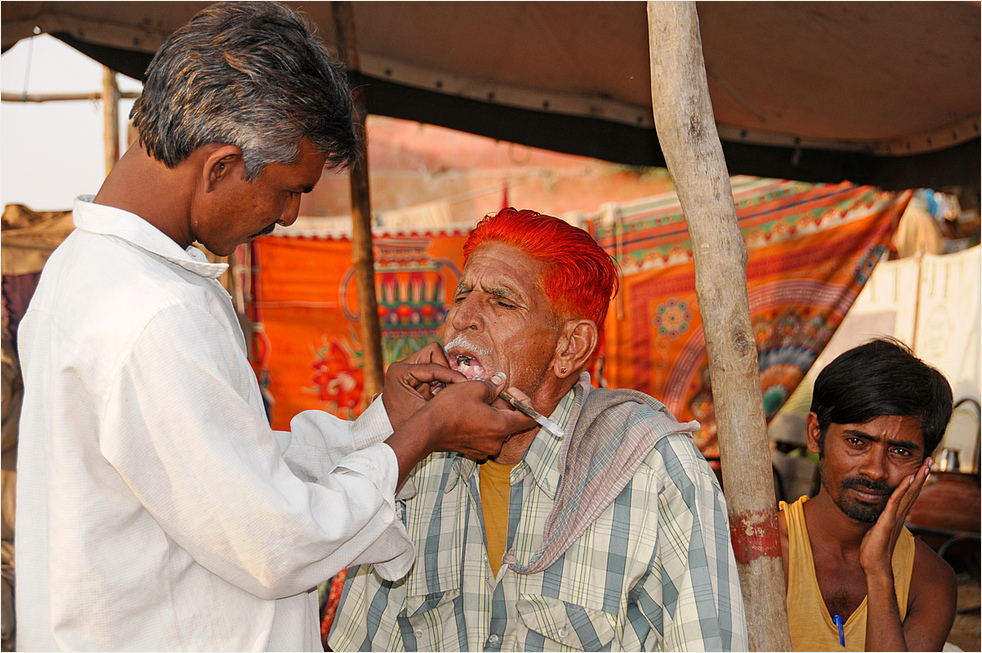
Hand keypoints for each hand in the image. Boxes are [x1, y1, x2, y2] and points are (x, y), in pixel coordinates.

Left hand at [381, 343, 464, 429]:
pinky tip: (441, 392)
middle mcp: (403, 365)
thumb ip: (444, 398)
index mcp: (400, 372)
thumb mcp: (425, 412)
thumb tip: (466, 386)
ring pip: (437, 358)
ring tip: (444, 392)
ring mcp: (409, 367)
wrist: (396, 436)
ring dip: (444, 374)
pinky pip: (435, 367)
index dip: (451, 375)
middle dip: (446, 370)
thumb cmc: (407, 425)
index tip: (466, 385)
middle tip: (451, 389)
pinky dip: (442, 378)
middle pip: (435, 353)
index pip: (433, 366)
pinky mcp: (415, 372)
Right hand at [384, 373, 535, 483]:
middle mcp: (497, 442)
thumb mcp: (474, 388)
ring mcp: (485, 449)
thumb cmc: (450, 408)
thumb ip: (493, 386)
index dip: (524, 401)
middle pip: (511, 422)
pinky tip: (469, 413)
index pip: (530, 418)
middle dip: (504, 405)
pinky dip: (483, 424)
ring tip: (477, 401)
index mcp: (502, 426)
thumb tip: (501, 382)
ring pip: (497, 428)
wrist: (427, 429)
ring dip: (493, 414)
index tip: (510, 391)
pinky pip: (486, 436)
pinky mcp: (474, 451)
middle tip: (490, 392)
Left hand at [859, 457, 931, 573]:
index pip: (910, 494)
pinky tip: (907, 479)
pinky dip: (902, 490)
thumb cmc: (874, 548)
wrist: (874, 565)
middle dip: (922, 475)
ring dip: (917, 479)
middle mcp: (900, 515)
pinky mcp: (888, 521)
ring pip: (909, 495)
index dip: (916, 480)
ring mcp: (895, 518)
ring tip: (924, 465)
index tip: (921, 467)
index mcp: (897, 515)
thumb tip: (879, 511)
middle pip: (914, 491)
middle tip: (929, 460)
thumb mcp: (878, 528)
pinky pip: (895, 502)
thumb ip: (881, 518)